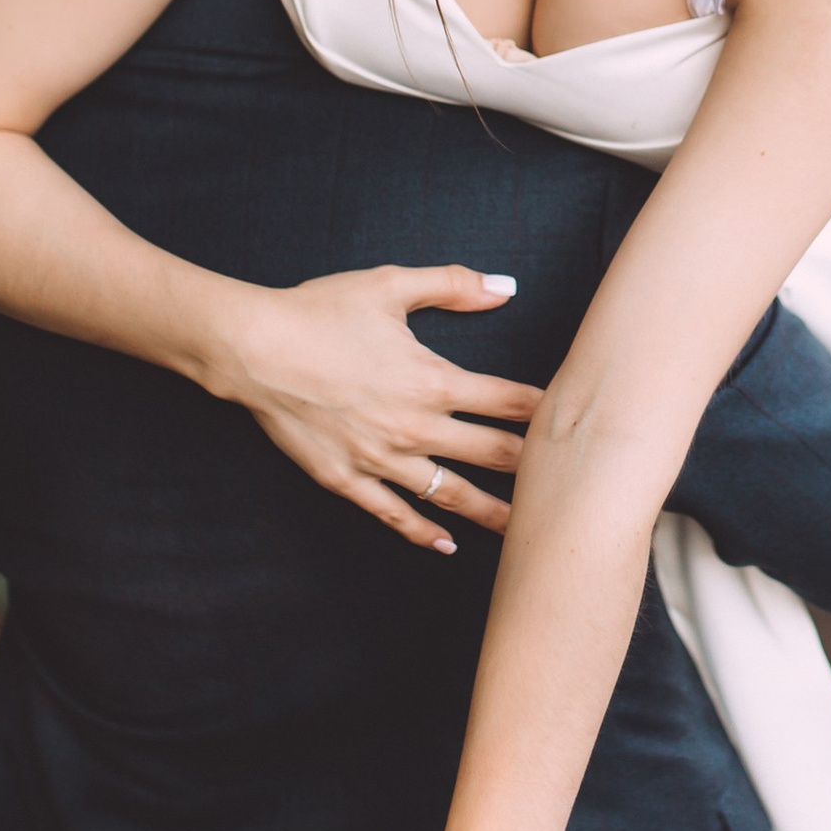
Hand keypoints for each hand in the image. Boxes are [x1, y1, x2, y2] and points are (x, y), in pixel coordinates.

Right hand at [209, 265, 540, 546]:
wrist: (252, 349)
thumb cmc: (319, 312)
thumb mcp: (389, 285)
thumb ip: (453, 285)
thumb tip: (505, 287)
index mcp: (433, 380)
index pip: (510, 402)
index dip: (548, 412)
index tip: (577, 421)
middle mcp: (416, 427)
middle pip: (494, 454)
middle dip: (535, 470)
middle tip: (570, 485)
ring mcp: (381, 460)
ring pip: (452, 495)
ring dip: (493, 513)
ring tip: (527, 531)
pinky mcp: (347, 480)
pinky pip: (395, 514)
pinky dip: (424, 532)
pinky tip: (448, 545)